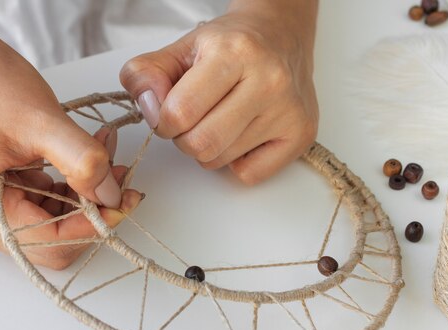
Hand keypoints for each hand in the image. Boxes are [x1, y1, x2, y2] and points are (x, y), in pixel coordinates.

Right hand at [0, 2, 141, 268]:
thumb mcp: (43, 122)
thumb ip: (82, 161)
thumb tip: (112, 196)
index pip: (46, 240)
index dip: (91, 225)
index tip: (124, 200)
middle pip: (51, 241)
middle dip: (91, 215)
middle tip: (122, 185)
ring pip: (54, 224)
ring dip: (87, 198)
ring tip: (111, 162)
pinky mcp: (3, 192)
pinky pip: (47, 204)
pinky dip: (74, 186)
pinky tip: (93, 159)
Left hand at [120, 1, 318, 184]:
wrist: (280, 35)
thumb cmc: (229, 45)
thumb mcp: (180, 48)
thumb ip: (146, 74)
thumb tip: (149, 108)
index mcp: (233, 53)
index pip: (180, 113)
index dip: (163, 120)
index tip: (170, 112)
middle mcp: (268, 81)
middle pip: (201, 144)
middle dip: (184, 139)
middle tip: (192, 121)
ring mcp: (288, 110)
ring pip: (221, 161)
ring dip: (208, 149)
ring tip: (219, 121)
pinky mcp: (301, 134)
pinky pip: (249, 175)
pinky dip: (236, 163)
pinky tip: (242, 134)